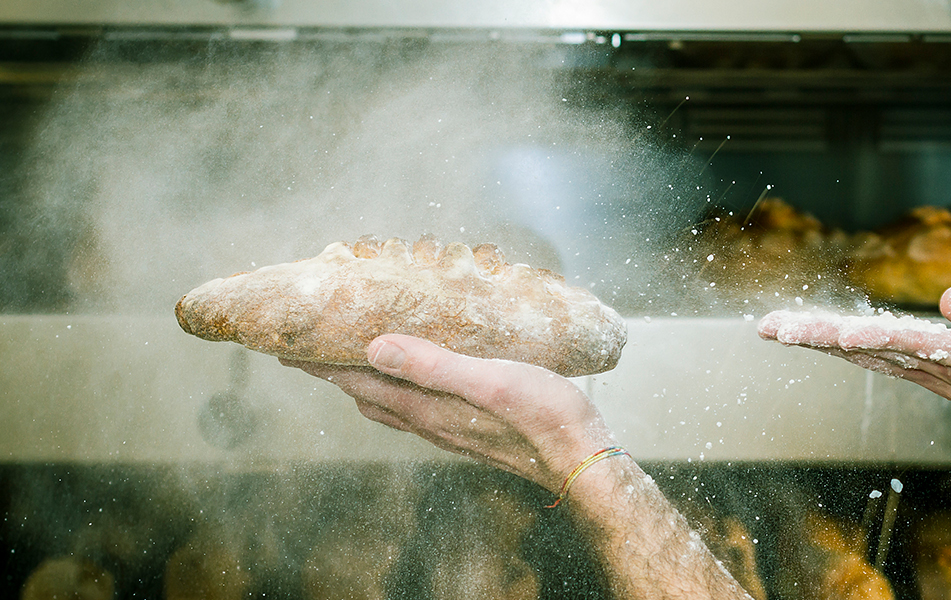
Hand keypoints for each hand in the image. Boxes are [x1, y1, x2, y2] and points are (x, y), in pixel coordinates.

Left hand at [281, 333, 614, 493]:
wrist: (582, 459)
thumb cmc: (544, 417)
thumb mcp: (490, 381)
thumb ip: (433, 364)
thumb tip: (374, 347)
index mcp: (428, 407)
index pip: (359, 382)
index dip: (323, 364)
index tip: (290, 345)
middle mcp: (431, 422)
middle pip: (367, 396)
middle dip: (335, 373)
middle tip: (309, 348)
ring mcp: (449, 430)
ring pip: (391, 406)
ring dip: (366, 383)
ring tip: (351, 361)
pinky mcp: (470, 431)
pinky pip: (418, 409)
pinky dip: (399, 391)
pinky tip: (415, 380)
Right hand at [758, 285, 950, 446]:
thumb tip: (949, 298)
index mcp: (943, 358)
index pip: (879, 342)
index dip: (834, 334)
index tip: (789, 326)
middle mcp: (940, 367)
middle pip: (867, 348)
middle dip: (815, 337)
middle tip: (767, 328)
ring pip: (885, 348)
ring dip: (837, 339)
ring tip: (793, 331)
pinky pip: (929, 349)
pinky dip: (889, 345)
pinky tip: (856, 339)